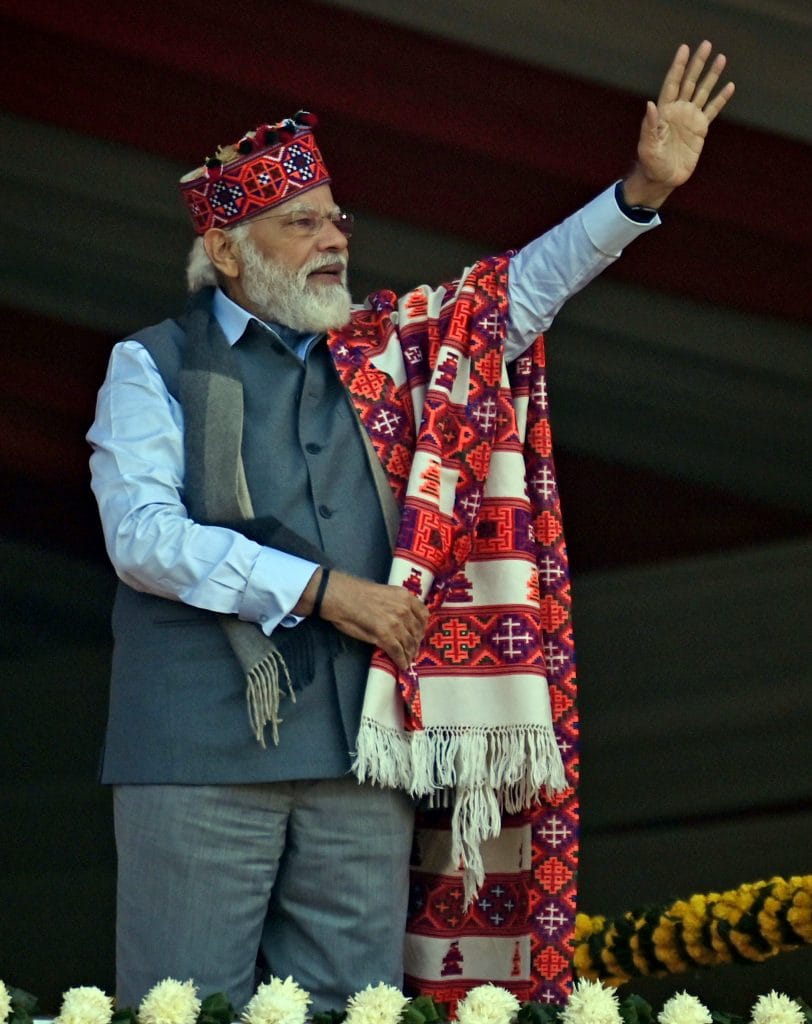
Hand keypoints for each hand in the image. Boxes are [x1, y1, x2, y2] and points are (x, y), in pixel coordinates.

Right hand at [301, 569, 428, 669]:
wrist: (342, 597)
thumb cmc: (357, 593)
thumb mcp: (386, 593)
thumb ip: (398, 604)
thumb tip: (404, 619)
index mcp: (405, 597)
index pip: (423, 614)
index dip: (422, 627)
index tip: (419, 634)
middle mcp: (404, 610)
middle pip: (417, 631)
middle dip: (416, 642)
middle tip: (414, 650)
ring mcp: (396, 623)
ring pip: (409, 643)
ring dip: (410, 653)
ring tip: (409, 659)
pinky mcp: (385, 636)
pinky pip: (398, 651)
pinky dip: (402, 660)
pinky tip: (403, 665)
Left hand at [623, 40, 734, 207]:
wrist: (662, 179)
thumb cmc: (651, 164)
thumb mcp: (647, 146)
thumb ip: (649, 126)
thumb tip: (650, 104)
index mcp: (664, 112)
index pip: (672, 83)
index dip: (678, 67)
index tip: (684, 49)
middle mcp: (678, 110)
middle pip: (689, 82)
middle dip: (697, 64)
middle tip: (706, 44)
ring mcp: (690, 118)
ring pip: (703, 92)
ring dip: (712, 76)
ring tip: (721, 58)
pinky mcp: (700, 129)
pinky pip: (713, 110)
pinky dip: (721, 98)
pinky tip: (730, 86)